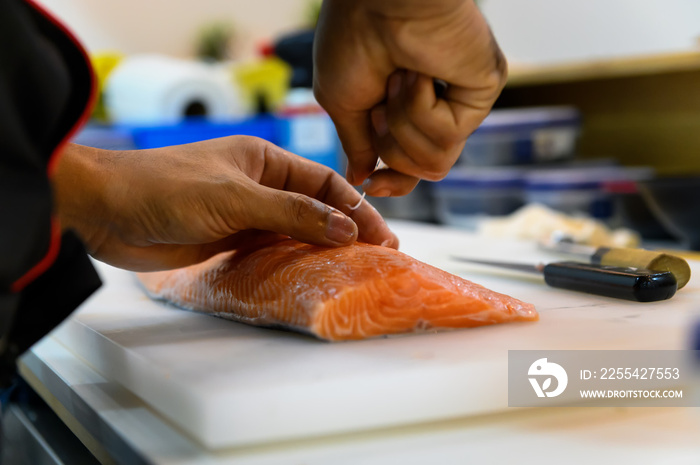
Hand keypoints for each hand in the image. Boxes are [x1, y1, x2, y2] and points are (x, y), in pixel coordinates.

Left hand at [53, 139, 397, 270]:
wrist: (106, 211)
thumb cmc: (167, 188)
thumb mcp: (235, 196)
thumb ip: (291, 212)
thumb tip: (345, 229)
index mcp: (264, 160)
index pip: (324, 182)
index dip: (355, 207)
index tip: (380, 235)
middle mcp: (259, 186)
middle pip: (315, 208)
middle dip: (345, 230)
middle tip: (376, 257)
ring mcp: (245, 215)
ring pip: (295, 232)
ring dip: (322, 249)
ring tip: (353, 271)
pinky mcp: (229, 241)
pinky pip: (271, 252)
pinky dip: (293, 263)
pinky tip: (311, 277)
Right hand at [313, 0, 506, 195]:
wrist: (377, 1)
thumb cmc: (352, 39)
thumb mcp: (342, 103)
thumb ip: (358, 145)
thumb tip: (361, 177)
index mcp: (404, 108)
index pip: (410, 163)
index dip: (393, 182)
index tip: (374, 185)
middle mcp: (437, 107)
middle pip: (422, 169)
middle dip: (391, 144)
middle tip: (382, 100)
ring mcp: (460, 101)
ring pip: (434, 162)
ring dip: (402, 127)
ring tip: (399, 81)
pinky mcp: (480, 94)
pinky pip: (447, 138)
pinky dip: (420, 108)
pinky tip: (418, 75)